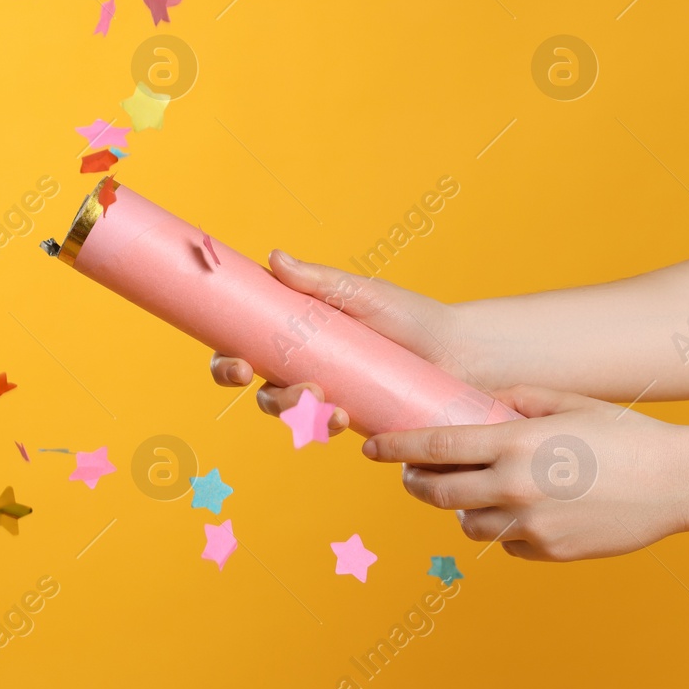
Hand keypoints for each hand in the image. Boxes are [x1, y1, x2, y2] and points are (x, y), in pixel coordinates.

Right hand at [208, 249, 472, 432]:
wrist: (461, 354)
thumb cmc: (412, 318)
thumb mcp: (364, 295)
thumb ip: (318, 282)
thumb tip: (275, 258)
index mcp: (295, 332)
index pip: (243, 348)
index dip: (227, 363)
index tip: (239, 367)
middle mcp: (303, 366)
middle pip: (260, 390)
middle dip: (269, 397)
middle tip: (296, 393)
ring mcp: (327, 395)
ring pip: (289, 414)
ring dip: (298, 412)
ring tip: (330, 404)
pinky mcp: (352, 420)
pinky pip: (323, 430)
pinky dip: (325, 426)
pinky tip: (344, 418)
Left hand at [361, 384, 688, 560]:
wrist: (677, 482)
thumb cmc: (624, 433)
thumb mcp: (567, 402)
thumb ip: (518, 399)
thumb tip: (482, 402)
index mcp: (515, 442)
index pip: (435, 446)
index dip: (396, 448)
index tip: (371, 448)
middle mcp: (514, 486)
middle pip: (437, 492)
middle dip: (416, 484)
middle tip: (412, 476)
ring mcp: (530, 524)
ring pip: (466, 524)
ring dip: (461, 508)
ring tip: (474, 491)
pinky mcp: (548, 552)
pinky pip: (506, 544)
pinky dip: (505, 529)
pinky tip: (525, 511)